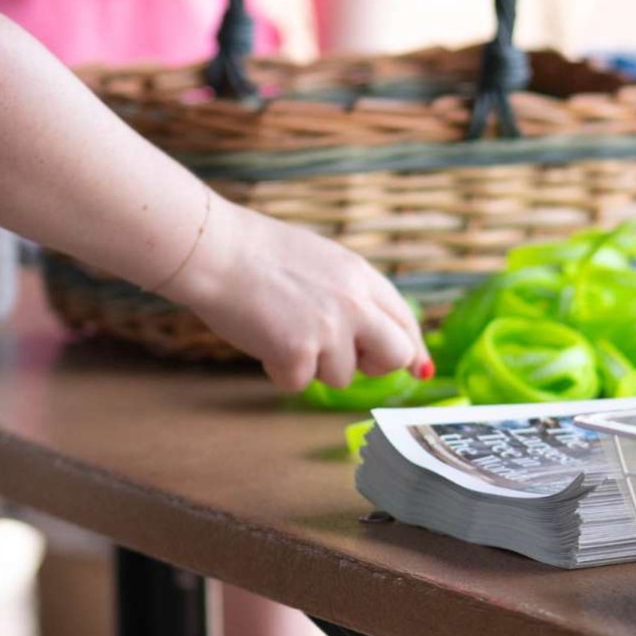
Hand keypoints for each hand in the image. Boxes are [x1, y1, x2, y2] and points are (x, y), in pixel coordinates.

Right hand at [167, 200, 430, 392]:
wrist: (216, 251)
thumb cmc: (257, 254)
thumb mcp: (322, 261)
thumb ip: (351, 293)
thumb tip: (374, 328)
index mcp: (361, 276)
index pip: (404, 320)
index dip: (412, 347)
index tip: (419, 367)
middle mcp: (355, 303)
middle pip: (394, 356)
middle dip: (374, 365)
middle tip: (339, 356)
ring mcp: (330, 329)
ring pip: (342, 377)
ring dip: (313, 366)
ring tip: (282, 330)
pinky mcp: (299, 352)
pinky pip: (300, 383)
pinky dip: (279, 371)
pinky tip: (263, 340)